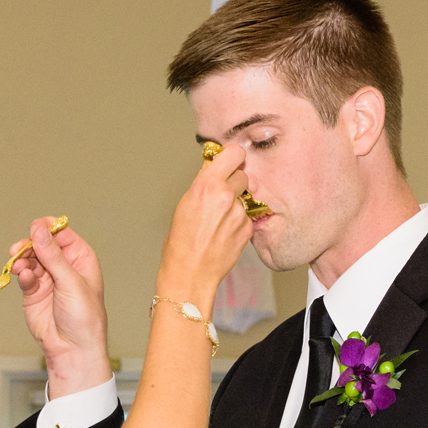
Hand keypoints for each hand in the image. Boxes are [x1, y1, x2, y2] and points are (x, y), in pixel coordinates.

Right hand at [11, 218, 109, 395]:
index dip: (47, 228)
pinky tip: (24, 278)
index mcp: (80, 258)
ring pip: (30, 258)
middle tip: (19, 248)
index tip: (35, 228)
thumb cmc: (84, 317)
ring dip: (22, 259)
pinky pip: (24, 275)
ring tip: (19, 265)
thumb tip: (39, 230)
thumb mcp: (71, 282)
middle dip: (30, 244)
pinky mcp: (33, 291)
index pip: (61, 233)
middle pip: (42, 243)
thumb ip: (53, 255)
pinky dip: (22, 274)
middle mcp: (63, 265)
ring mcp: (47, 278)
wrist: (72, 348)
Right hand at [159, 144, 252, 311]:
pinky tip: (224, 232)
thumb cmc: (181, 242)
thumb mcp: (185, 203)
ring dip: (236, 203)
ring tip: (219, 220)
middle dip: (234, 182)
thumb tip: (212, 164)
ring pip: (245, 197)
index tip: (228, 163)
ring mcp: (239, 213)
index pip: (234, 153)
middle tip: (221, 196)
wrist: (190, 273)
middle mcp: (226, 196)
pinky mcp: (247, 228)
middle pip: (242, 174)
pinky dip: (238, 221)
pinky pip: (247, 216)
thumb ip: (203, 181)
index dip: (232, 158)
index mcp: (207, 185)